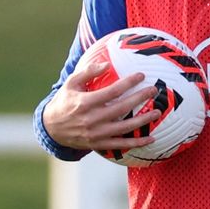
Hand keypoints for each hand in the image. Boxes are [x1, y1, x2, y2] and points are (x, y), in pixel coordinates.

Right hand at [42, 62, 160, 151]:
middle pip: (121, 108)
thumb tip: (106, 64)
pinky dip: (137, 143)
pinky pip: (121, 145)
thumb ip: (88, 72)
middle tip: (154, 90)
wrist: (52, 129)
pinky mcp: (99, 144)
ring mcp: (96, 134)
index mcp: (85, 103)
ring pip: (124, 128)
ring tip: (157, 112)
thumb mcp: (71, 83)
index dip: (127, 83)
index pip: (111, 92)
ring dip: (142, 121)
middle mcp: (91, 119)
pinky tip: (151, 138)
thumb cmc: (64, 101)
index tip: (141, 75)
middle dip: (139, 98)